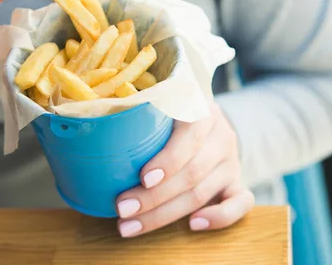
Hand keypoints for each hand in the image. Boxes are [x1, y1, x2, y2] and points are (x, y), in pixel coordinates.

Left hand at [116, 103, 253, 236]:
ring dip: (165, 214)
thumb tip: (89, 137)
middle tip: (122, 209)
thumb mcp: (160, 106)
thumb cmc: (170, 116)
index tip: (142, 178)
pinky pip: (241, 203)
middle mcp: (220, 134)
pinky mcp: (237, 181)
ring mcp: (231, 160)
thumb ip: (140, 117)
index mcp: (201, 109)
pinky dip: (219, 218)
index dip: (169, 159)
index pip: (190, 135)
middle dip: (154, 196)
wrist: (207, 122)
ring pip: (203, 192)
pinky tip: (193, 225)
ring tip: (131, 225)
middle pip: (192, 172)